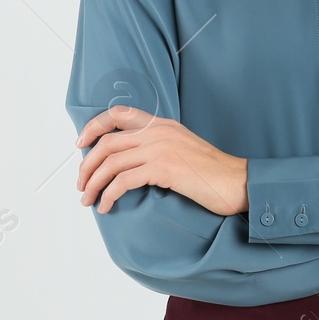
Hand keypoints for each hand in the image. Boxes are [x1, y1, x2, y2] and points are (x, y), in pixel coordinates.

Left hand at [75, 105, 248, 215]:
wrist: (237, 181)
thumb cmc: (212, 172)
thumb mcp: (182, 148)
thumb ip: (158, 146)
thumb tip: (128, 162)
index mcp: (162, 123)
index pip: (118, 114)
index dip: (93, 127)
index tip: (80, 144)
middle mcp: (159, 131)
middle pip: (107, 143)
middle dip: (87, 166)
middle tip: (81, 185)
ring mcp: (161, 148)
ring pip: (111, 163)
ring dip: (93, 183)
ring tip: (88, 200)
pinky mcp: (164, 168)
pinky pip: (123, 181)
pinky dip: (109, 195)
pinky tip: (107, 206)